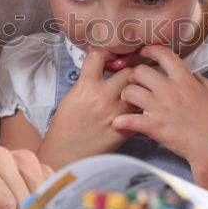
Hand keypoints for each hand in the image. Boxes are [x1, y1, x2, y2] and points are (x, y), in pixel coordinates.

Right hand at [40, 49, 135, 167]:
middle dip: (131, 70)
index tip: (110, 57)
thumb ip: (87, 82)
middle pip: (129, 71)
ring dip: (140, 89)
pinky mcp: (126, 129)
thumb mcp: (71, 98)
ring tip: (138, 91)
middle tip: (131, 73)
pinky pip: (142, 112)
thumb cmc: (65, 128)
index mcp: (85, 87)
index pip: (99, 55)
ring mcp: (117, 113)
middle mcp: (103, 97)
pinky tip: (137, 110)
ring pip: (140, 91)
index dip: (106, 53)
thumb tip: (101, 70)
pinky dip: (141, 109)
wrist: (65, 156)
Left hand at [112, 45, 207, 165]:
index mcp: (185, 81)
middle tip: (135, 81)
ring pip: (130, 92)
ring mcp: (160, 109)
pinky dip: (121, 121)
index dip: (151, 50)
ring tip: (129, 101)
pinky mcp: (153, 127)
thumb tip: (193, 75)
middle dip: (134, 74)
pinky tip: (119, 122)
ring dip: (127, 95)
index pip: (164, 55)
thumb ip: (203, 81)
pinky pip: (128, 120)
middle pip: (140, 71)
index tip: (145, 51)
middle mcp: (170, 91)